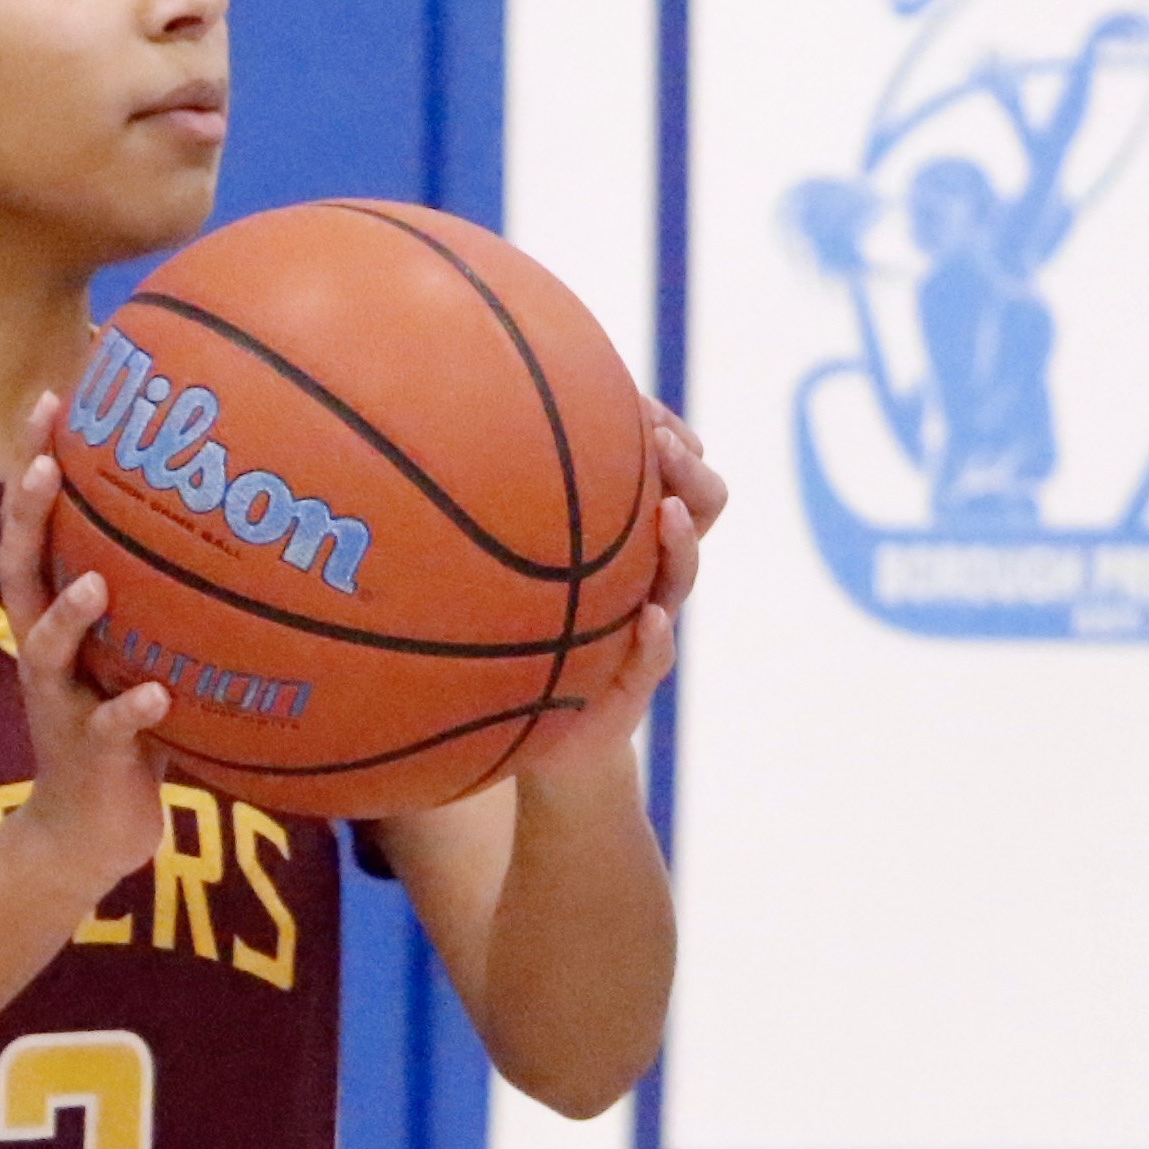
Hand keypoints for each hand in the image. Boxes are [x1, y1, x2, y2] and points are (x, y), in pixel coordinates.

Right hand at [0, 388, 169, 891]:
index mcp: (54, 614)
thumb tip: (248, 518)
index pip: (35, 525)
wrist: (88, 836)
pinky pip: (108, 729)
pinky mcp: (87, 755)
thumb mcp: (145, 650)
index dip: (36, 461)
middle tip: (43, 460)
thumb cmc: (127, 730)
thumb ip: (170, 596)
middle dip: (27, 513)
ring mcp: (59, 701)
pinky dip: (131, 712)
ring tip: (95, 581)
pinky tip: (159, 697)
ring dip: (69, 614)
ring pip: (45, 647)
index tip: (54, 393)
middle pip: (19, 567)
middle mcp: (42, 649)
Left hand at [508, 398, 725, 788]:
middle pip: (700, 511)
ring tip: (668, 513)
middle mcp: (647, 575)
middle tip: (663, 444)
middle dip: (688, 474)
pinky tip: (649, 619)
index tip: (646, 409)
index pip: (673, 473)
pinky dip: (656, 636)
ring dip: (680, 542)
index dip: (671, 437)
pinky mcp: (637, 681)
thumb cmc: (522, 644)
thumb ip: (503, 519)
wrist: (540, 739)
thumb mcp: (510, 578)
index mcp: (627, 540)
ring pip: (683, 575)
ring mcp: (650, 625)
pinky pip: (656, 656)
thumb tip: (449, 435)